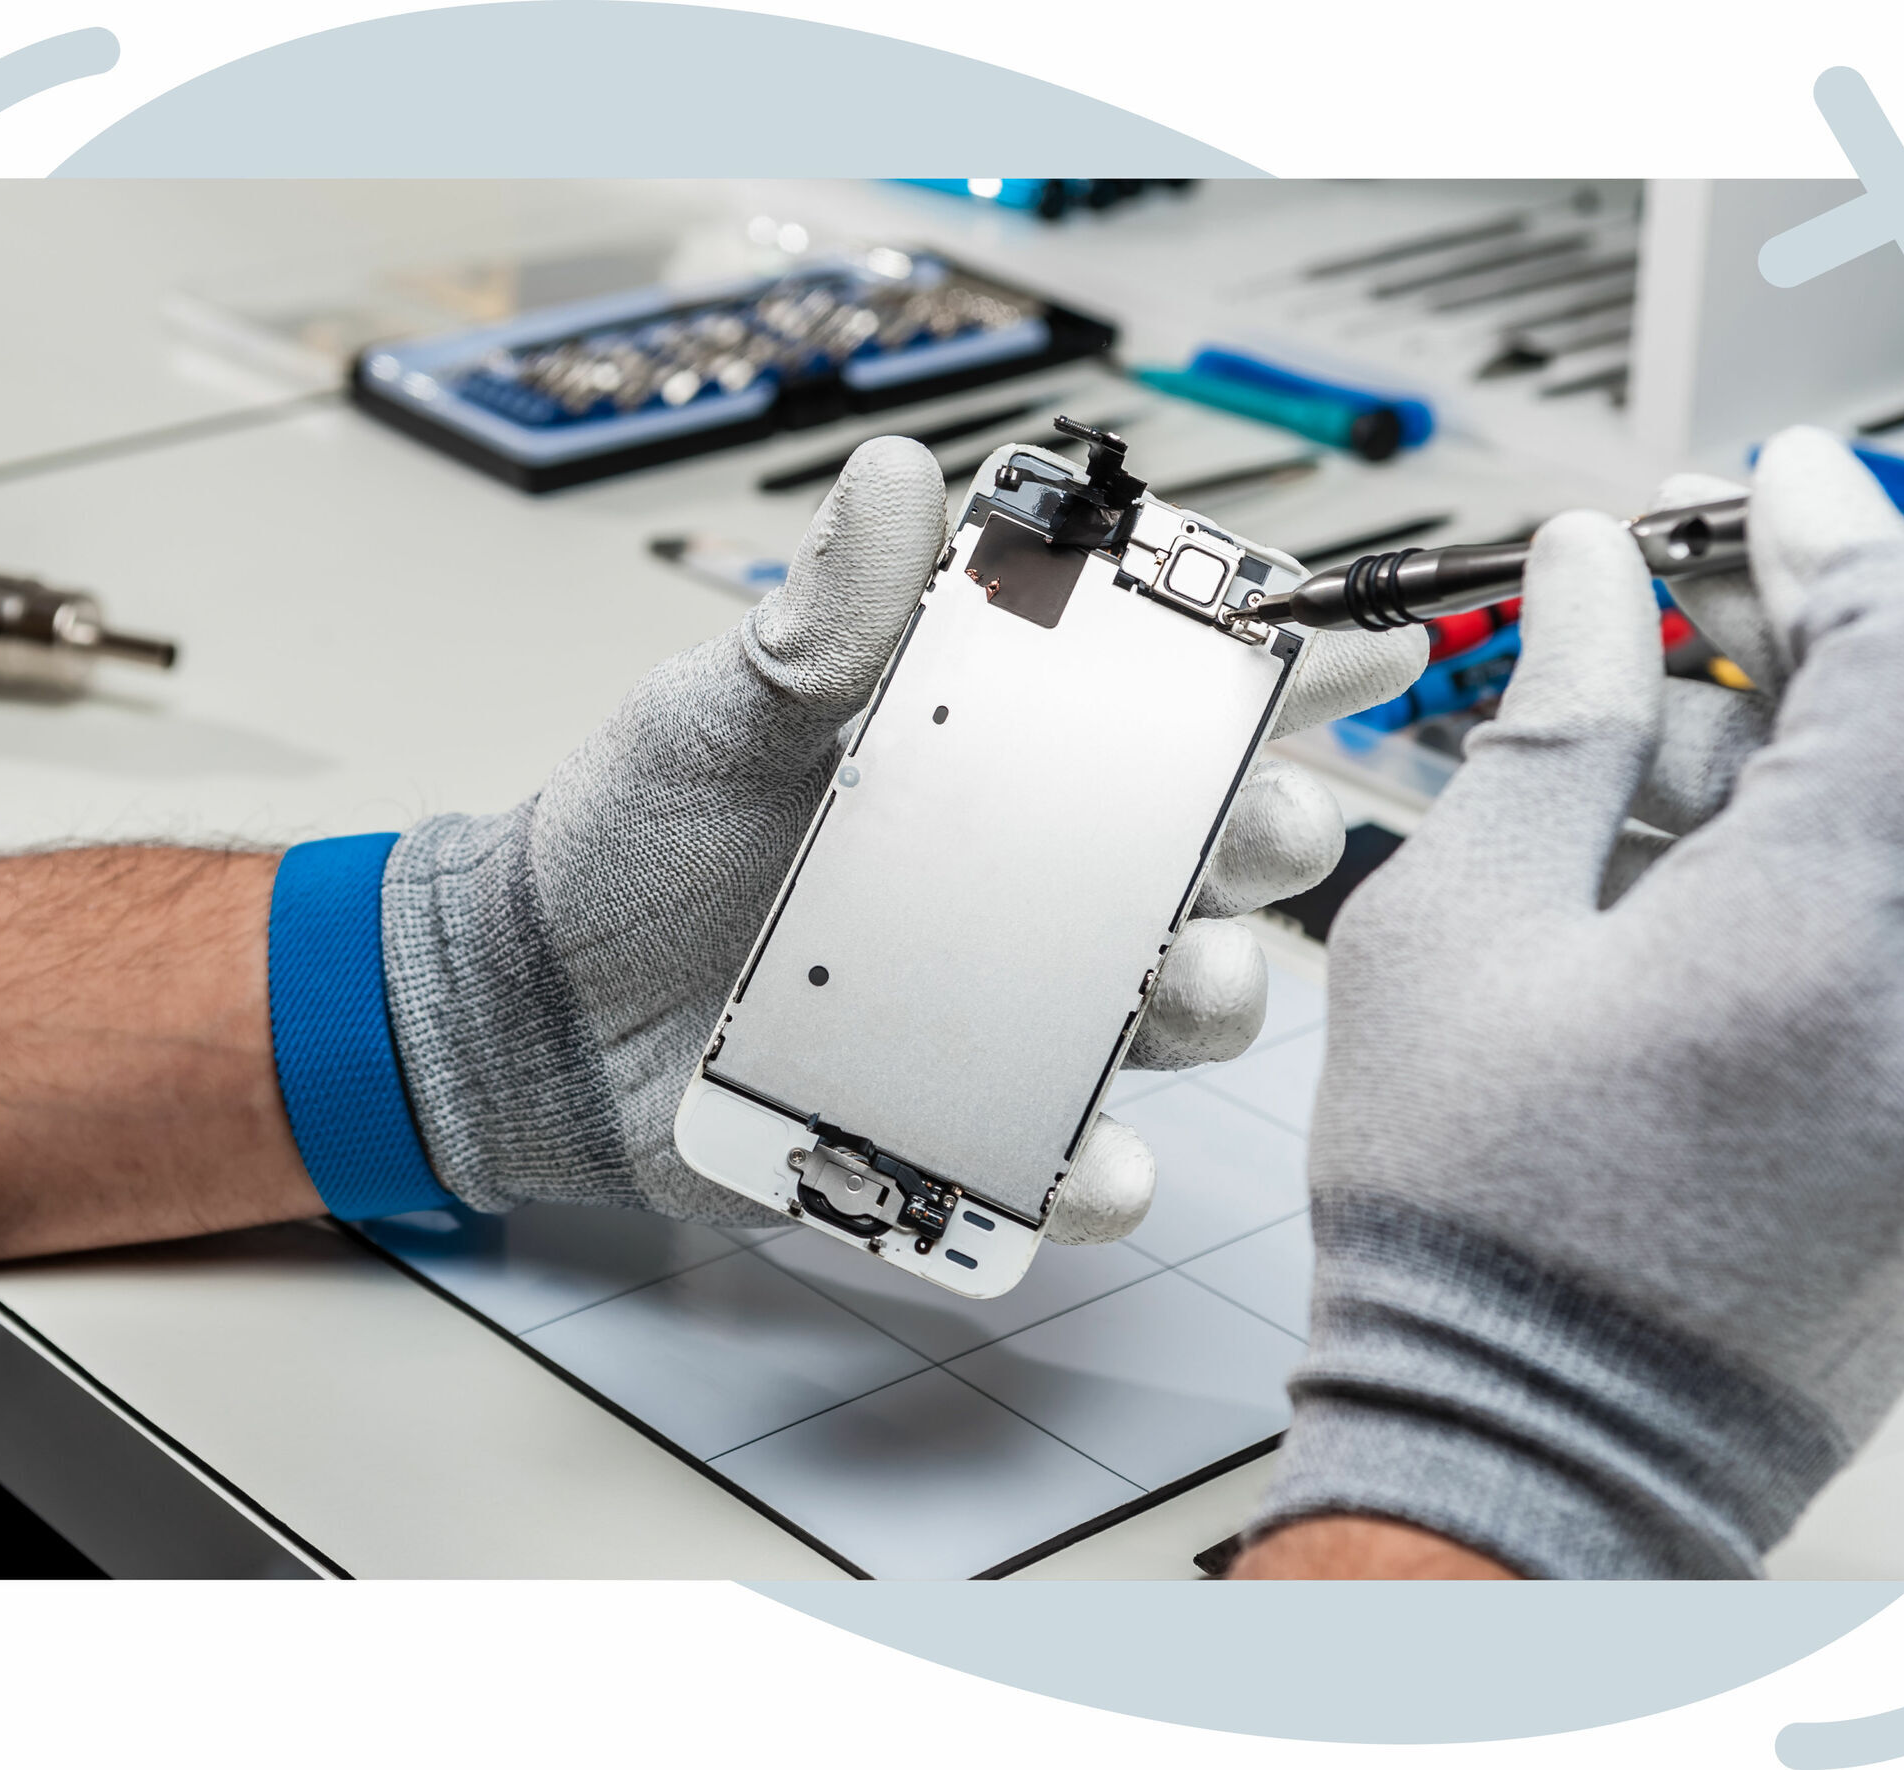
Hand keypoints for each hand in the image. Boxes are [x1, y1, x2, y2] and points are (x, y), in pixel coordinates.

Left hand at [381, 438, 1429, 1241]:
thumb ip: (824, 616)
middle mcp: (1036, 883)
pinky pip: (1074, 1164)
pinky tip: (1095, 1162)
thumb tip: (897, 473)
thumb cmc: (637, 837)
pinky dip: (1104, 1175)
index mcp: (999, 759)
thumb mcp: (722, 709)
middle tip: (1263, 827)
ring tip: (1174, 983)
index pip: (1167, 701)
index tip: (1367, 643)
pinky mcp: (966, 1125)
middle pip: (1221, 855)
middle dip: (1278, 836)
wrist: (536, 1004)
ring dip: (1215, 996)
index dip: (1280, 669)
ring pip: (1184, 1008)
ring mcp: (1014, 1008)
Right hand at [1247, 428, 1903, 1576]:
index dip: (1836, 535)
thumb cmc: (1476, 1231)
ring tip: (1643, 799)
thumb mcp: (1456, 939)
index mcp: (1823, 947)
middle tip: (1698, 623)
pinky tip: (1707, 890)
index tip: (1760, 497)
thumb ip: (1555, 726)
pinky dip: (1864, 853)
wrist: (1542, 1450)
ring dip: (1834, 751)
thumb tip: (1592, 582)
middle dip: (1843, 631)